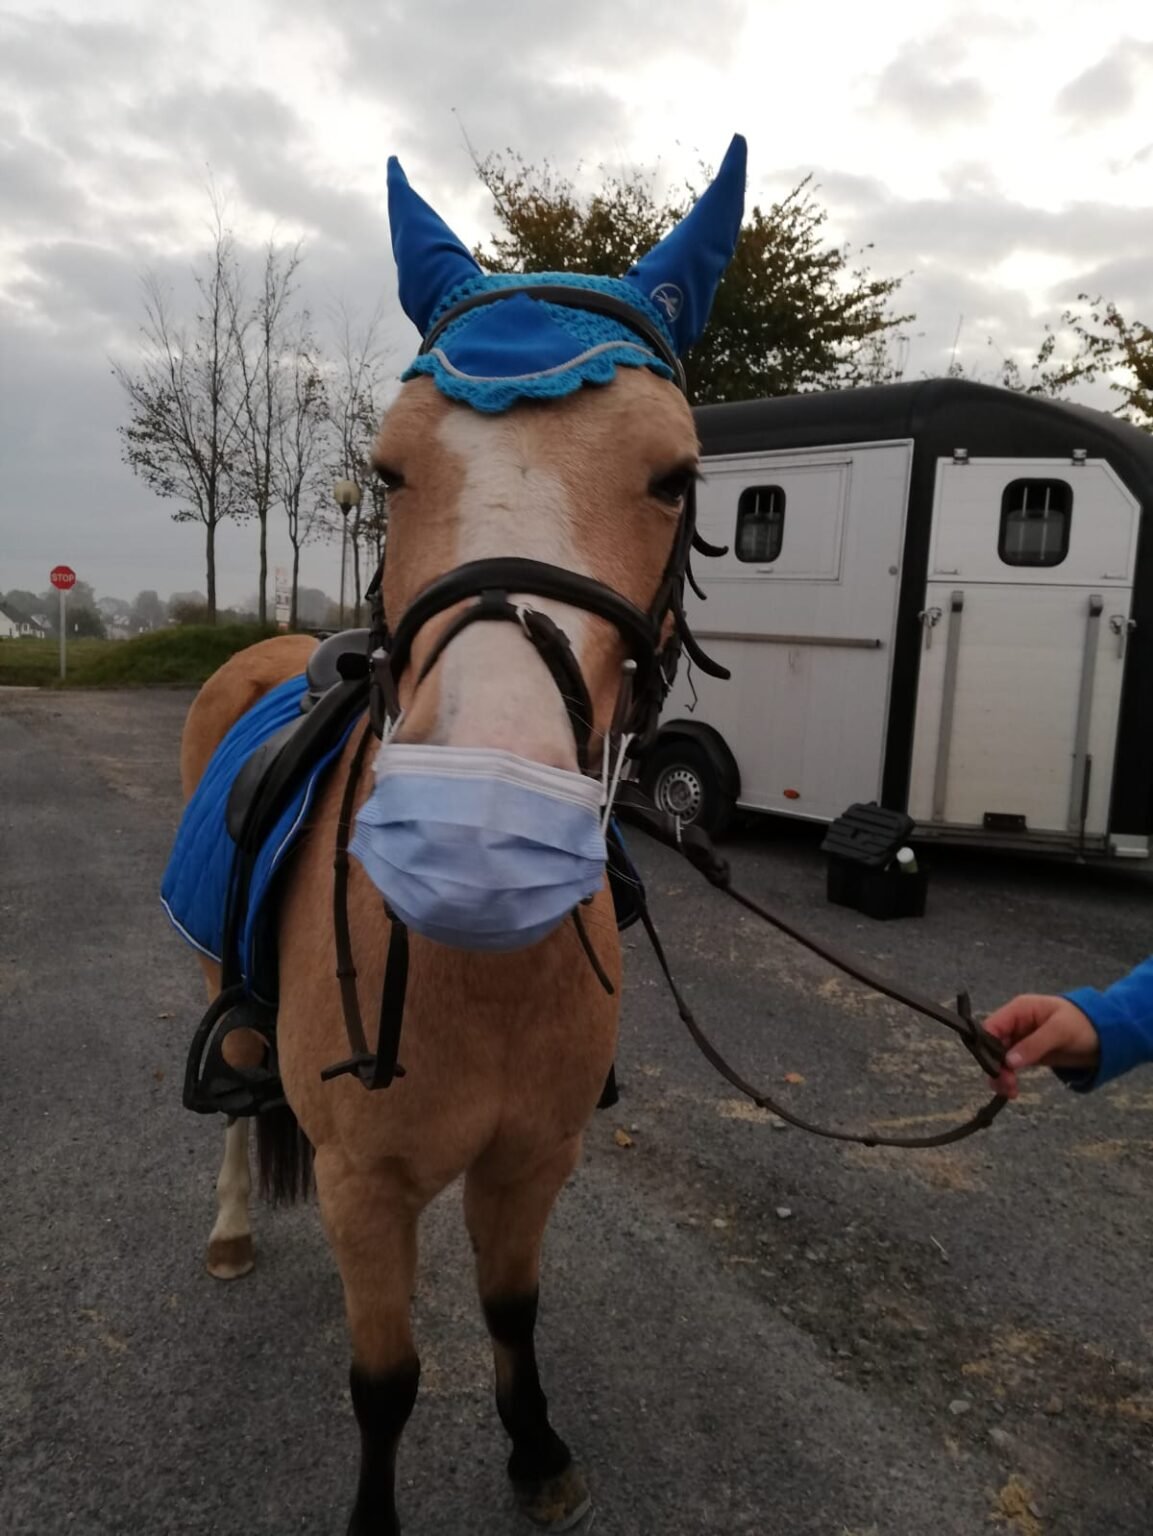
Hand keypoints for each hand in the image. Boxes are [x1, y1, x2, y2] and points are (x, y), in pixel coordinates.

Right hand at [982, 994, 1100, 1098]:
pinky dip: (1008, 1078)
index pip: (992, 1026)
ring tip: (1010, 1091)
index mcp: (1019, 1010)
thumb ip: (1034, 1044)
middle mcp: (1015, 1024)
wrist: (1105, 1035)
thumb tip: (1009, 1061)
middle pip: (992, 1044)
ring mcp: (1020, 1040)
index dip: (986, 1046)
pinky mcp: (1027, 1054)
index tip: (994, 1068)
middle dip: (995, 1065)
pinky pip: (1010, 1066)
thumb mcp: (1060, 1031)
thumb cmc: (1083, 1024)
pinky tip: (1012, 1090)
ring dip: (1000, 1075)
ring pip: (998, 1058)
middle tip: (1006, 1084)